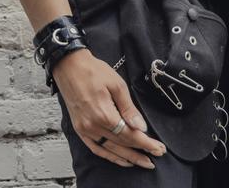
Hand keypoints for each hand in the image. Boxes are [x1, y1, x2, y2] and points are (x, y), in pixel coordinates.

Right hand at [53, 49, 166, 168]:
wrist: (69, 67)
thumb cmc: (94, 71)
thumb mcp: (117, 85)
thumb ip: (129, 108)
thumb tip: (141, 127)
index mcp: (104, 114)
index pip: (130, 135)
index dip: (146, 143)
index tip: (158, 148)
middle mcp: (93, 125)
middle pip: (122, 143)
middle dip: (140, 151)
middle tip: (156, 155)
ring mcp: (85, 129)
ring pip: (110, 149)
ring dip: (127, 158)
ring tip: (142, 162)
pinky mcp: (79, 129)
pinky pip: (96, 148)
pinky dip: (109, 156)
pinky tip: (121, 159)